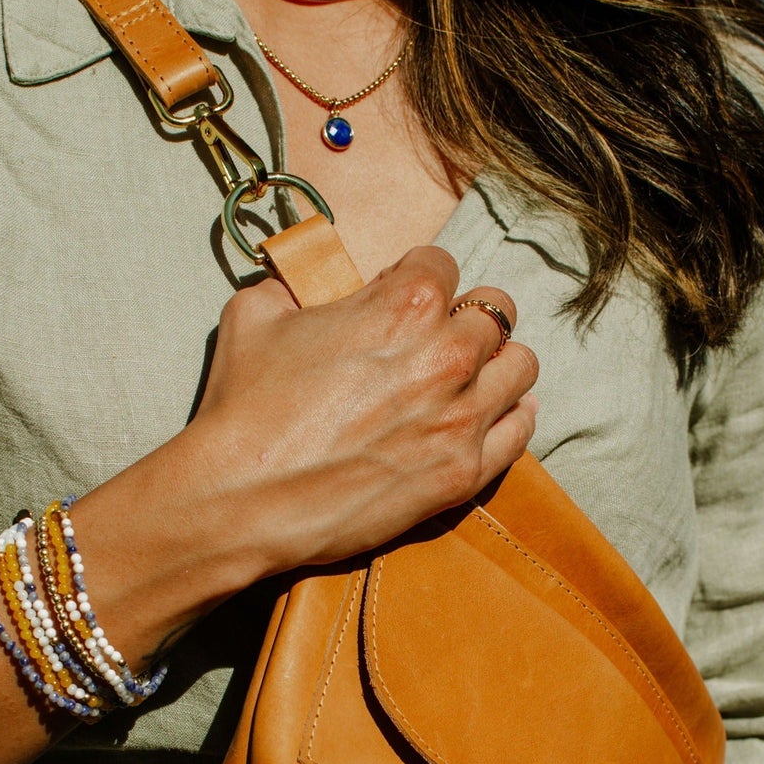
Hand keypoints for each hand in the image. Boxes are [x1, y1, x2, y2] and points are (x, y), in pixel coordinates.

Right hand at [189, 246, 538, 571]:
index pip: (441, 265)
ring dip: (498, 363)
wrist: (244, 497)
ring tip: (474, 374)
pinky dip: (514, 416)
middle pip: (494, 311)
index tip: (400, 299)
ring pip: (520, 366)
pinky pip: (520, 432)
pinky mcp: (462, 473)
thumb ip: (293, 288)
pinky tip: (501, 412)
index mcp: (405, 304)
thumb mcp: (254, 315)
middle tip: (441, 336)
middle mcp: (447, 355)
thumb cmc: (245, 408)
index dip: (417, 278)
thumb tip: (301, 287)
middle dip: (467, 316)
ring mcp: (461, 418)